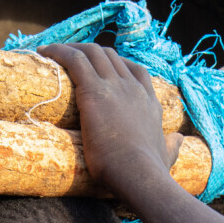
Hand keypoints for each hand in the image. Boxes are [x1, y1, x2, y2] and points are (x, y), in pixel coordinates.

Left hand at [38, 43, 181, 200]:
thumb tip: (179, 139)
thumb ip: (173, 146)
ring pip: (91, 52)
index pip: (134, 70)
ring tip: (51, 53)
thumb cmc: (149, 171)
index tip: (99, 68)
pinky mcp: (94, 90)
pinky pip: (74, 59)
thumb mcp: (167, 154)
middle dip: (89, 52)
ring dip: (71, 49)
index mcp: (148, 101)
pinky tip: (44, 52)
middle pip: (109, 55)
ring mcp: (115, 86)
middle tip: (68, 58)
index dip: (115, 64)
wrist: (139, 173)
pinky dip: (58, 51)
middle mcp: (132, 87)